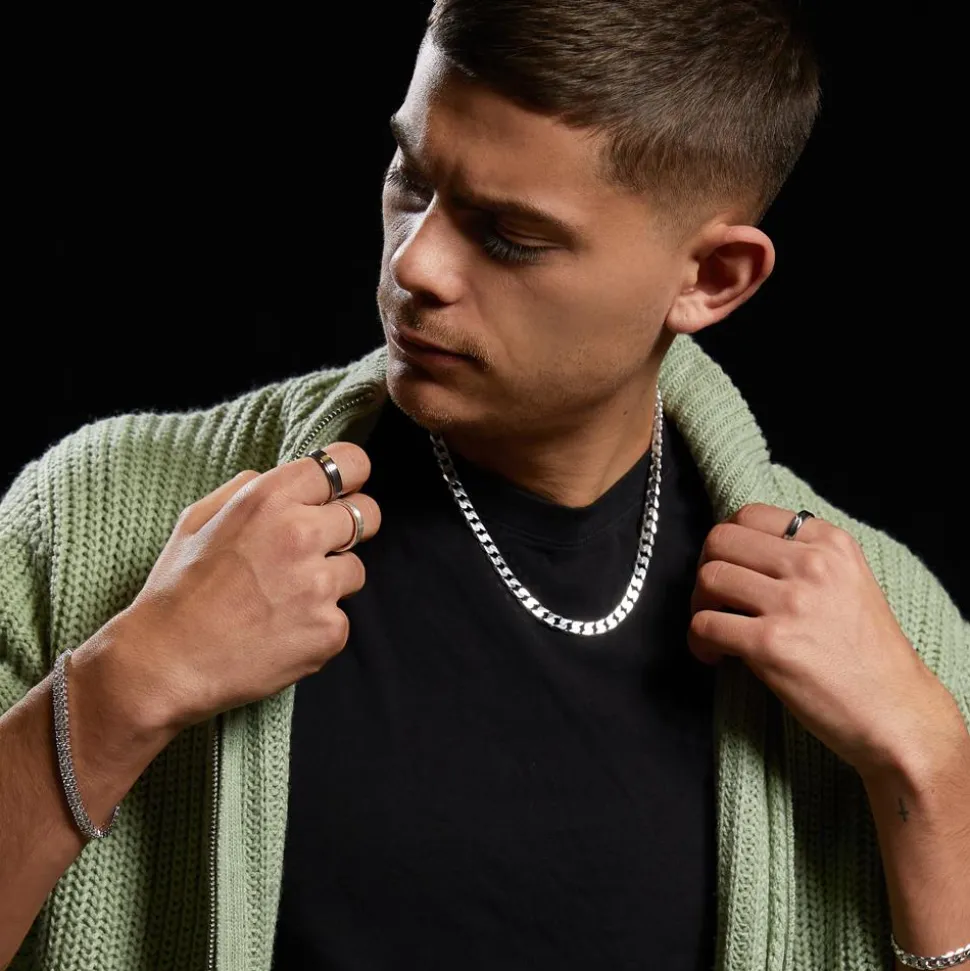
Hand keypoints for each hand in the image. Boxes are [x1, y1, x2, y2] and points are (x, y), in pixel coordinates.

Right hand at [98, 443, 380, 733]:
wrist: (165, 664)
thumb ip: (250, 489)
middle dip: (346, 530)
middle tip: (315, 550)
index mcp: (271, 498)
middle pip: (368, 514)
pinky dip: (317, 625)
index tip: (344, 491)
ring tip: (282, 599)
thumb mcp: (199, 519)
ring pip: (355, 570)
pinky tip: (279, 632)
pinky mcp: (330, 630)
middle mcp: (302, 534)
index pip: (350, 464)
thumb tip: (287, 480)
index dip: (351, 478)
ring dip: (330, 581)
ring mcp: (320, 585)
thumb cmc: (177, 591)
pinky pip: (341, 618)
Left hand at [687, 503, 960, 776]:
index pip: (750, 514)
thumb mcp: (850, 581)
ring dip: (699, 605)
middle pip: (721, 540)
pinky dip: (698, 641)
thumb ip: (804, 557)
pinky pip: (705, 625)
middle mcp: (811, 565)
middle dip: (705, 568)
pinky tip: (713, 655)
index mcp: (830, 543)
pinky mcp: (771, 644)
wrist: (896, 712)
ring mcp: (791, 603)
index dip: (727, 542)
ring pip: (709, 578)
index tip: (728, 566)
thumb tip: (742, 550)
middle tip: (713, 599)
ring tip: (714, 629)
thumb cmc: (868, 653)